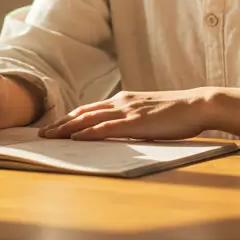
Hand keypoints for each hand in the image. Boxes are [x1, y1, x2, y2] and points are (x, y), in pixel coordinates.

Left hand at [39, 89, 216, 140]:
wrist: (197, 105)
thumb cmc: (177, 113)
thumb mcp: (149, 115)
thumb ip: (133, 120)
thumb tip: (120, 132)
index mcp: (124, 101)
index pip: (89, 109)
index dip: (69, 118)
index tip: (54, 126)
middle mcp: (121, 102)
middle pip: (82, 113)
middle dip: (60, 124)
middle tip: (42, 134)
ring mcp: (127, 111)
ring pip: (88, 119)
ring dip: (66, 128)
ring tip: (50, 137)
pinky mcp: (135, 123)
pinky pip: (106, 128)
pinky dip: (87, 133)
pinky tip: (75, 139)